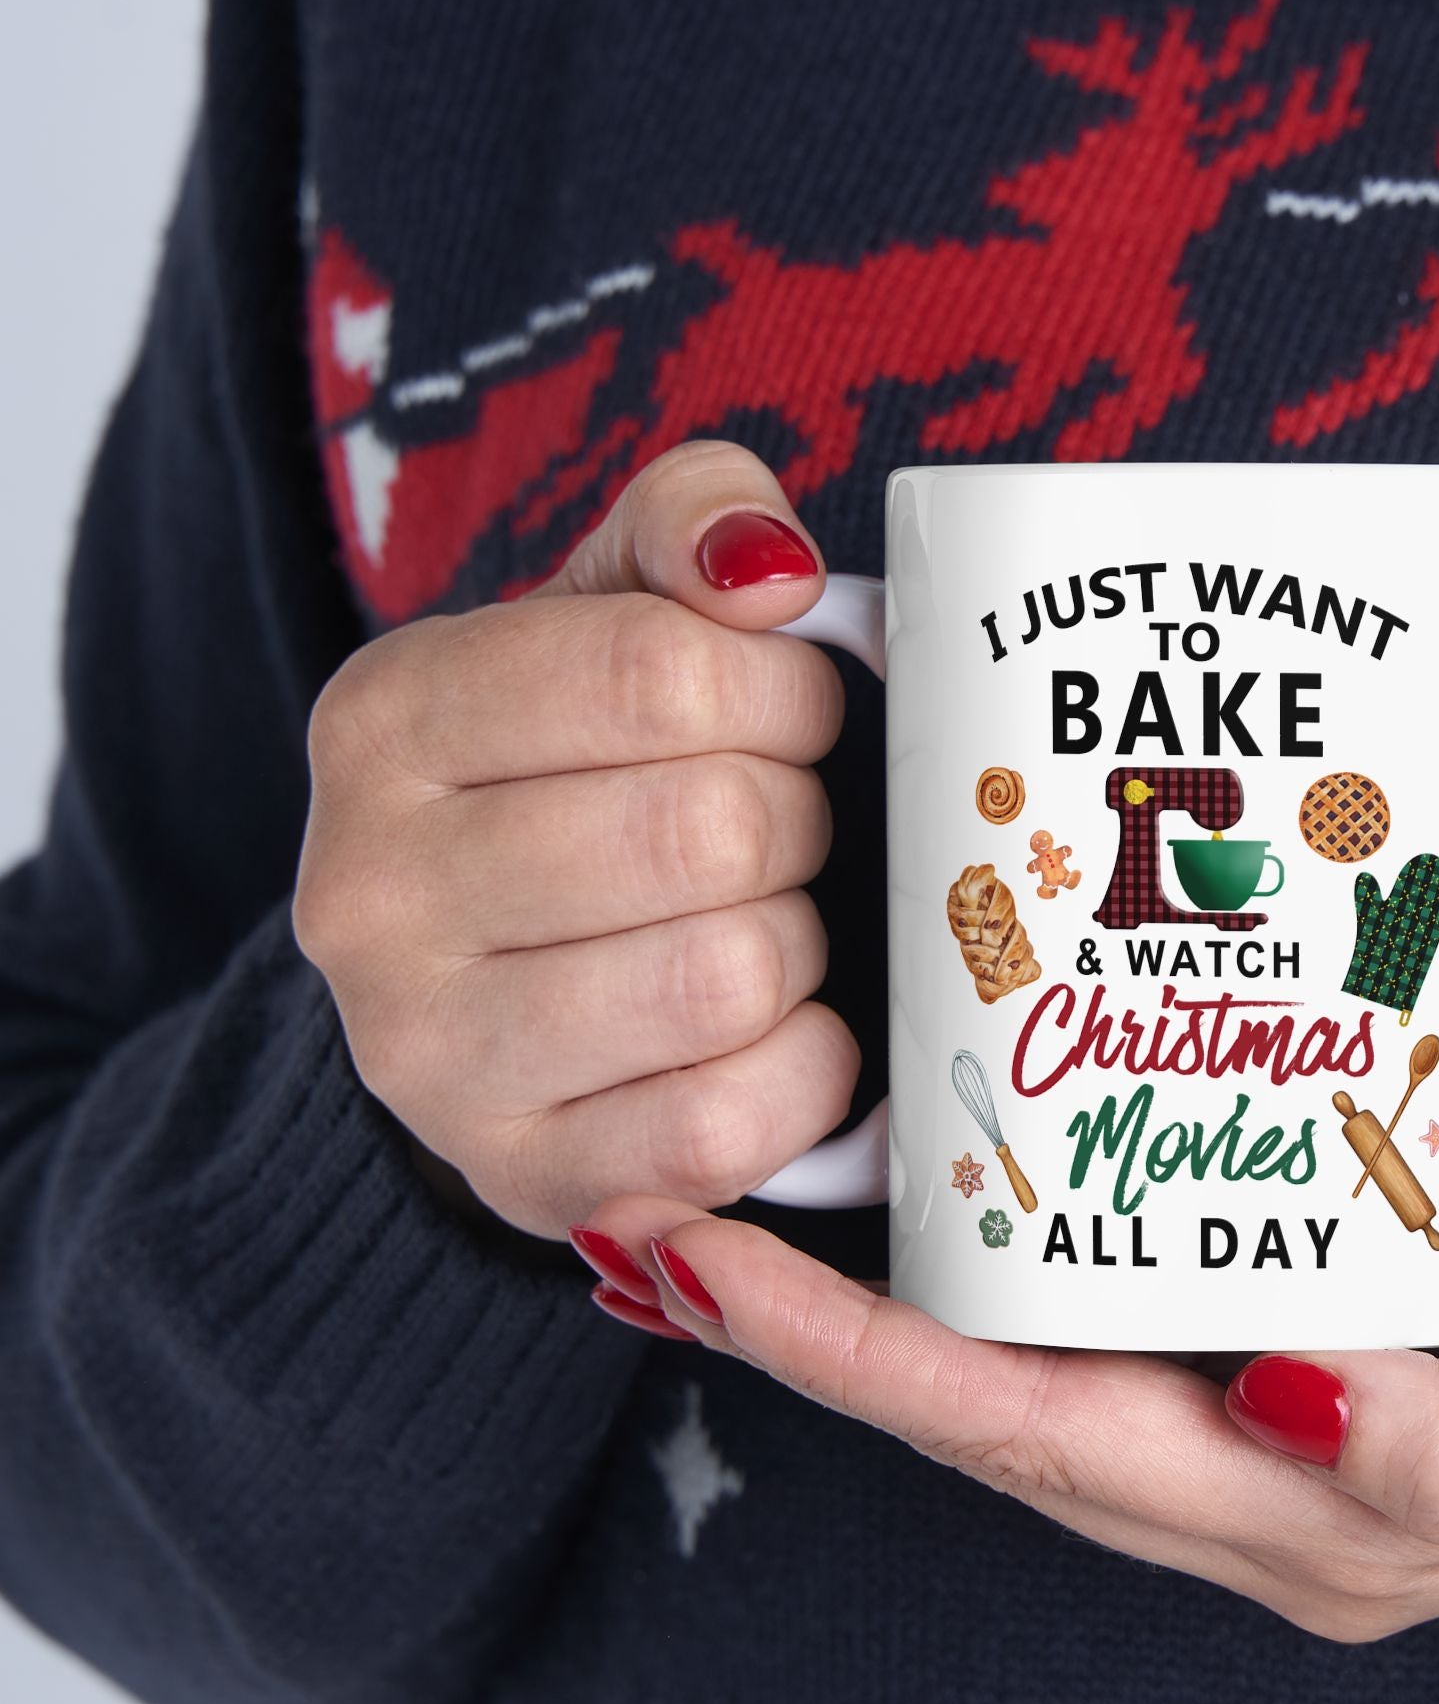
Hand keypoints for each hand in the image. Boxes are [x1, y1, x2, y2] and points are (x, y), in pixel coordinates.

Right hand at [294, 442, 857, 1236]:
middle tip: (779, 829)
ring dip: (796, 945)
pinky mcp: (524, 1177)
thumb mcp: (607, 613)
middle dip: (794, 821)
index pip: (660, 673)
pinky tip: (775, 1032)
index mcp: (386, 721)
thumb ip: (689, 525)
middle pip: (709, 830)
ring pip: (727, 977)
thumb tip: (770, 570)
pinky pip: (730, 1124)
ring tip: (762, 924)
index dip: (783, 692)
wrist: (488, 984)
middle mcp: (370, 894)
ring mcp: (430, 1058)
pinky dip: (803, 1070)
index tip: (791, 714)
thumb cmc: (577, 778)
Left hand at [576, 1153, 1438, 1638]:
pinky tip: (975, 1156)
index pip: (1033, 1440)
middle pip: (996, 1402)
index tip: (702, 1264)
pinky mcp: (1329, 1311)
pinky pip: (1130, 1290)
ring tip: (768, 1179)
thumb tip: (1281, 1404)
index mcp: (1324, 1518)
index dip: (857, 1362)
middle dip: (818, 1328)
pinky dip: (1022, 1237)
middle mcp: (1272, 1474)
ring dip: (898, 1284)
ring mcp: (1289, 1400)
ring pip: (1045, 1349)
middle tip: (669, 1207)